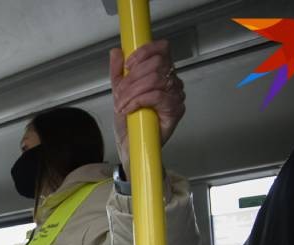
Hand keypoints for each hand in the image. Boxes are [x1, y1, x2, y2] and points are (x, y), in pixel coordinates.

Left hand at [110, 40, 185, 178]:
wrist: (129, 147)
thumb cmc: (129, 122)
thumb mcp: (119, 93)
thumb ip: (118, 72)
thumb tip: (117, 52)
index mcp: (161, 73)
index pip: (161, 49)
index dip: (144, 52)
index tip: (128, 65)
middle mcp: (172, 81)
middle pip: (156, 63)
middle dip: (131, 79)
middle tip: (119, 95)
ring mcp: (176, 95)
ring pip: (155, 79)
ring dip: (131, 92)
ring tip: (121, 105)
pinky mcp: (176, 110)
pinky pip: (157, 96)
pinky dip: (138, 101)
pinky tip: (129, 109)